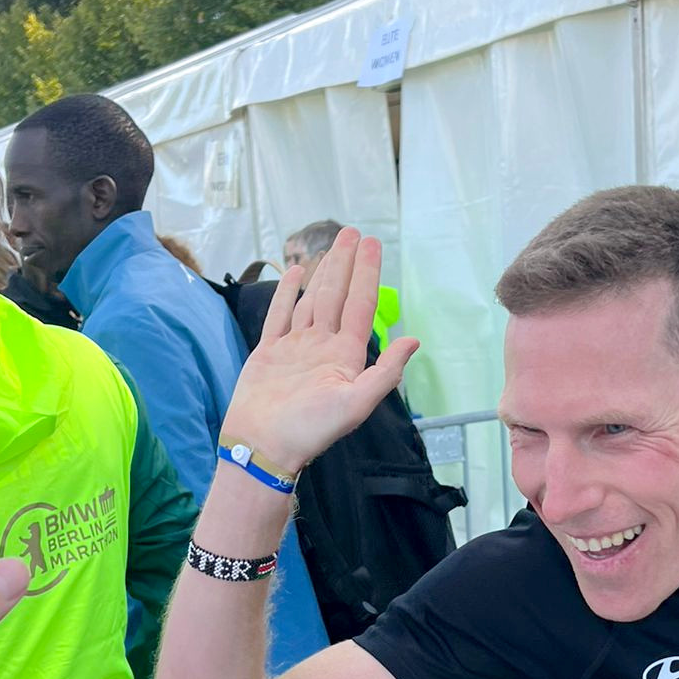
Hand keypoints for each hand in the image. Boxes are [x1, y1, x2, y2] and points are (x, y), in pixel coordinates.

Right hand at [220, 230, 419, 475]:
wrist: (263, 445)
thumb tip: (414, 340)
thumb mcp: (355, 404)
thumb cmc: (309, 430)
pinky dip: (285, 294)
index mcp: (344, 356)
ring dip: (322, 273)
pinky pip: (279, 316)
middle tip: (353, 233)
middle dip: (346, 264)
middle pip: (338, 295)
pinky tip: (293, 274)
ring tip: (331, 247)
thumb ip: (384, 372)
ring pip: (312, 301)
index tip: (372, 245)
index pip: (360, 305)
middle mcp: (322, 346)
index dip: (367, 274)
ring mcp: (295, 347)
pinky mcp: (268, 352)